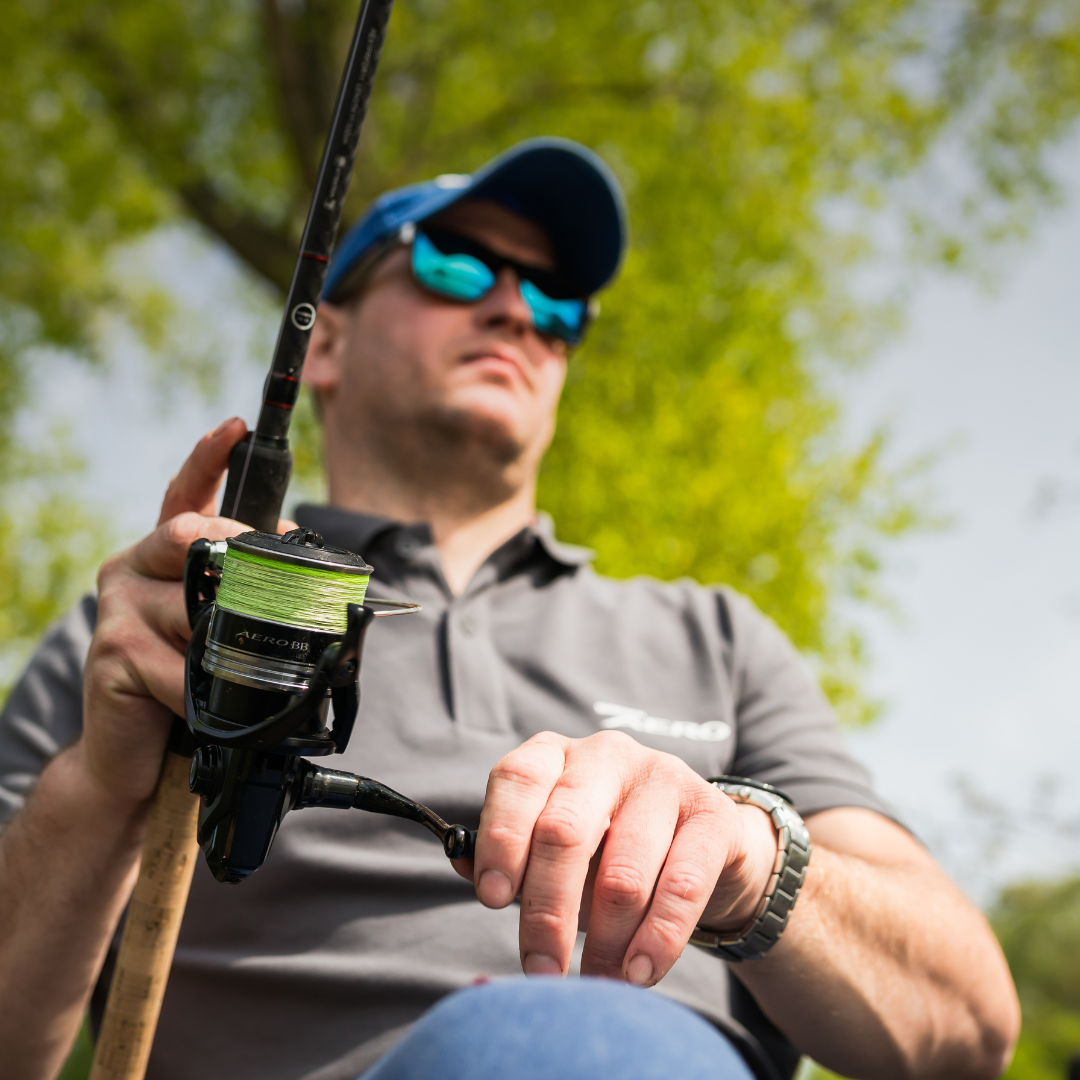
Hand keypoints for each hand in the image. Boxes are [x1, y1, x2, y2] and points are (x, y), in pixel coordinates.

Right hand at [79, 418, 292, 807]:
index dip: (209, 458)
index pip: (184, 494)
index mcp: (162, 556)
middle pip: (189, 537)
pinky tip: (201, 704)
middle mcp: (132, 569)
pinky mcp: (112, 654)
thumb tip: (292, 548)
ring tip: (233, 673)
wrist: (132, 753)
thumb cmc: (187, 680)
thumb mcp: (219, 625)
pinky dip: (202, 690)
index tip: (236, 425)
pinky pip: (178, 665)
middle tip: (269, 580)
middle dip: (236, 554)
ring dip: (224, 647)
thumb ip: (244, 586)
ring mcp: (117, 610)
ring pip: (192, 608)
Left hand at [458, 730, 778, 985]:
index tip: (492, 899)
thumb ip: (507, 857)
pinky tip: (638, 974)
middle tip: (540, 971)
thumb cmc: (604, 847)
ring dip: (604, 942)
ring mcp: (664, 778)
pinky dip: (657, 941)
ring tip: (593, 983)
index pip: (518, 780)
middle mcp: (606, 754)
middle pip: (566, 830)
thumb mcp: (551, 847)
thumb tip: (462, 866)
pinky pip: (682, 886)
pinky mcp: (712, 815)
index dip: (502, 838)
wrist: (698, 843)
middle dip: (547, 911)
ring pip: (624, 872)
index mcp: (554, 754)